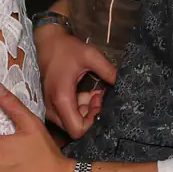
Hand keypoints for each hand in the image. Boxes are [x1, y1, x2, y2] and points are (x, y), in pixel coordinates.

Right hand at [34, 22, 116, 136]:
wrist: (47, 41)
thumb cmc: (66, 48)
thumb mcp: (91, 56)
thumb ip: (108, 71)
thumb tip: (124, 83)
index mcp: (61, 98)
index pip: (77, 130)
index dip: (92, 122)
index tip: (98, 102)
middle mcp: (53, 107)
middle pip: (75, 127)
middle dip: (90, 115)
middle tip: (99, 95)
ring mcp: (50, 106)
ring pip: (71, 121)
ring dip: (86, 110)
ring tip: (95, 92)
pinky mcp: (51, 103)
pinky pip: (67, 114)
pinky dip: (79, 107)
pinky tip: (87, 92)